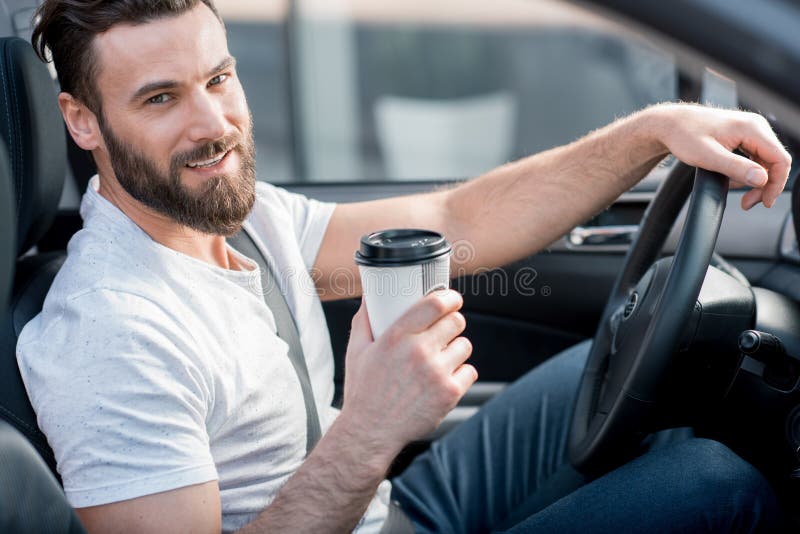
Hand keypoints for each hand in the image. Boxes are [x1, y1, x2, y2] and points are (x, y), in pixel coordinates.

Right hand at [339, 290, 475, 458]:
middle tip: (445, 331)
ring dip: (456, 349)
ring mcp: (436, 373)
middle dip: (452, 323)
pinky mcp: (449, 393)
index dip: (449, 298)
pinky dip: (461, 374)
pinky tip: (445, 378)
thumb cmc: (364, 391)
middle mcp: (418, 351)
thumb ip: (364, 321)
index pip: (434, 304)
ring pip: (465, 346)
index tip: (452, 299)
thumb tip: (369, 300)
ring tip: (442, 358)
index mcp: (397, 336)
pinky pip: (469, 371)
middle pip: (455, 322)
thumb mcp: (356, 351)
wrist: (370, 432)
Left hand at [649, 103, 791, 209]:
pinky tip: (733, 181)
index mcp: (752, 128)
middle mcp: (756, 126)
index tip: (764, 202)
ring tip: (738, 194)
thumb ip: (736, 168)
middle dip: (764, 186)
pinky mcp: (744, 136)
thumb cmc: (684, 136)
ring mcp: (751, 130)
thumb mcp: (708, 156)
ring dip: (755, 181)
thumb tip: (762, 179)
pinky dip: (747, 173)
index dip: (776, 184)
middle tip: (747, 203)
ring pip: (765, 161)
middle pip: (775, 162)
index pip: (780, 159)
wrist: (670, 124)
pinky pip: (755, 158)